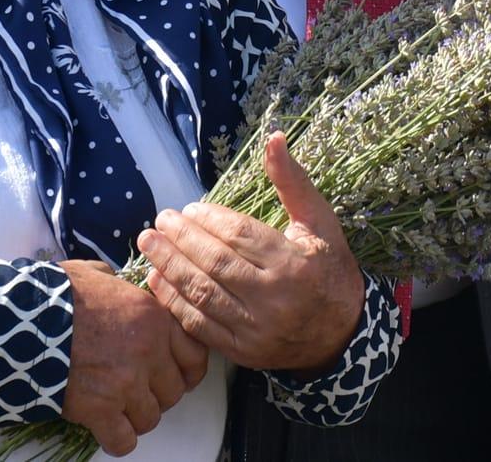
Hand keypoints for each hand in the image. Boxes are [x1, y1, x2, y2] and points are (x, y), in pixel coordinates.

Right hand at [61, 259, 208, 455]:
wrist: (24, 320)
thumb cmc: (58, 295)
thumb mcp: (100, 275)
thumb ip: (122, 286)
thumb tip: (119, 284)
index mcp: (154, 318)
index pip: (195, 356)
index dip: (187, 370)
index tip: (176, 375)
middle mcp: (149, 351)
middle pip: (175, 391)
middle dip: (158, 395)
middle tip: (138, 391)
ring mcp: (126, 382)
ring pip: (151, 418)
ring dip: (136, 417)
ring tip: (118, 408)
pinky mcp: (100, 409)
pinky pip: (124, 440)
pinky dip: (117, 440)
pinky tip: (105, 428)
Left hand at [138, 134, 364, 371]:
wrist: (341, 332)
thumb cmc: (328, 267)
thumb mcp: (318, 221)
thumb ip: (292, 180)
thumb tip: (272, 138)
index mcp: (294, 263)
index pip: (241, 236)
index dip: (210, 220)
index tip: (190, 208)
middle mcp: (274, 298)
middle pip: (215, 264)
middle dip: (181, 240)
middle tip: (160, 221)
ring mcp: (255, 329)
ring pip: (202, 294)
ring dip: (170, 267)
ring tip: (149, 244)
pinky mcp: (241, 351)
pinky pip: (199, 326)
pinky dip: (174, 302)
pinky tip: (158, 279)